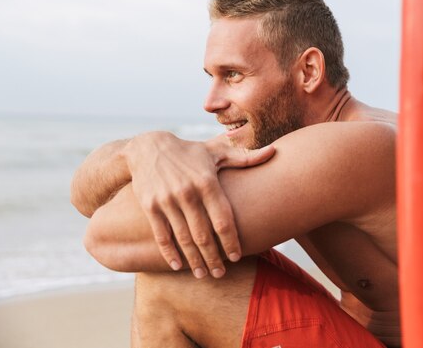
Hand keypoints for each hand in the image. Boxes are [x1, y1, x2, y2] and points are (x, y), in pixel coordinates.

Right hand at [123, 131, 274, 277]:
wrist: (148, 147)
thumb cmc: (190, 152)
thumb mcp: (216, 152)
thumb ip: (244, 157)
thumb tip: (274, 151)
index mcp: (207, 182)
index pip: (223, 219)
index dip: (231, 241)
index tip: (236, 257)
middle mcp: (188, 193)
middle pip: (204, 234)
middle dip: (213, 257)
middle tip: (221, 274)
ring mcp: (167, 201)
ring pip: (184, 238)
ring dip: (194, 260)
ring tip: (202, 274)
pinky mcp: (151, 207)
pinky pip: (162, 236)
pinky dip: (169, 253)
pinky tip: (177, 266)